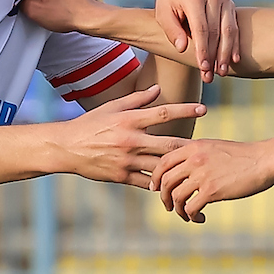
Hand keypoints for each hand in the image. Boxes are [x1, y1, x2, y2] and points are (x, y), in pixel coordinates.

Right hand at [49, 84, 209, 186]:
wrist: (66, 148)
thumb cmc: (90, 124)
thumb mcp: (111, 107)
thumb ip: (136, 100)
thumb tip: (158, 89)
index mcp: (129, 120)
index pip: (163, 113)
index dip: (185, 110)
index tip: (204, 109)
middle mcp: (130, 140)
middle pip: (168, 143)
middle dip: (189, 145)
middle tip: (207, 146)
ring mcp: (126, 160)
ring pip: (160, 165)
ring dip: (178, 167)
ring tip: (195, 168)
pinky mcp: (121, 176)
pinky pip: (147, 182)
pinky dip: (161, 183)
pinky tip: (173, 184)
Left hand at [155, 0, 238, 81]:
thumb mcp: (162, 12)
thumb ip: (171, 30)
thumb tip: (182, 49)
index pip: (201, 28)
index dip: (203, 50)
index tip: (202, 67)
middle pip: (216, 32)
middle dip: (214, 56)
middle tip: (210, 77)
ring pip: (229, 30)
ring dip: (226, 53)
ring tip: (222, 72)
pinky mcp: (230, 2)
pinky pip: (234, 26)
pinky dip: (234, 44)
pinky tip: (234, 60)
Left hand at [155, 136, 273, 220]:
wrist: (266, 160)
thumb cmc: (243, 156)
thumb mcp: (215, 147)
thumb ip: (196, 155)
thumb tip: (182, 169)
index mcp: (193, 147)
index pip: (163, 162)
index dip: (156, 178)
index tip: (156, 189)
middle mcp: (194, 159)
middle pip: (165, 181)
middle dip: (164, 197)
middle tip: (170, 206)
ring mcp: (202, 175)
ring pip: (176, 197)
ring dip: (178, 210)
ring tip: (187, 215)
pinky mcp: (212, 190)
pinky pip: (190, 208)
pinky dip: (191, 216)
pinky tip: (200, 218)